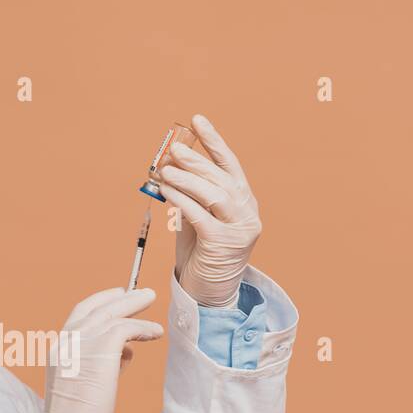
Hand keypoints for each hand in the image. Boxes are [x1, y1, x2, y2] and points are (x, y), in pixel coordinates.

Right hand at [44, 287, 163, 412]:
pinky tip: (155, 333)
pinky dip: (143, 328)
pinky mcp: (101, 349)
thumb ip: (97, 364)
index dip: (99, 303)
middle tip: (140, 293)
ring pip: (112, 313)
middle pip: (96, 308)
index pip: (79, 316)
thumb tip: (124, 354)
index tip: (115, 297)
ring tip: (151, 299)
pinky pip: (127, 328)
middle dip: (120, 297)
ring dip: (134, 305)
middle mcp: (67, 342)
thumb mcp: (80, 385)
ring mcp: (82, 343)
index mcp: (58, 350)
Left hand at [158, 114, 262, 308]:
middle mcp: (247, 211)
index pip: (230, 164)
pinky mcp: (224, 243)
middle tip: (173, 149)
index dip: (214, 141)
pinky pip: (201, 215)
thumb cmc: (201, 253)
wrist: (208, 292)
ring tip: (165, 170)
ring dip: (187, 179)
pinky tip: (167, 192)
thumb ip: (190, 195)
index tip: (198, 120)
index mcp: (243, 200)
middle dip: (196, 160)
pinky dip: (182, 201)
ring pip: (214, 194)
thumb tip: (170, 167)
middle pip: (221, 177)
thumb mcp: (196, 217)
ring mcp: (239, 228)